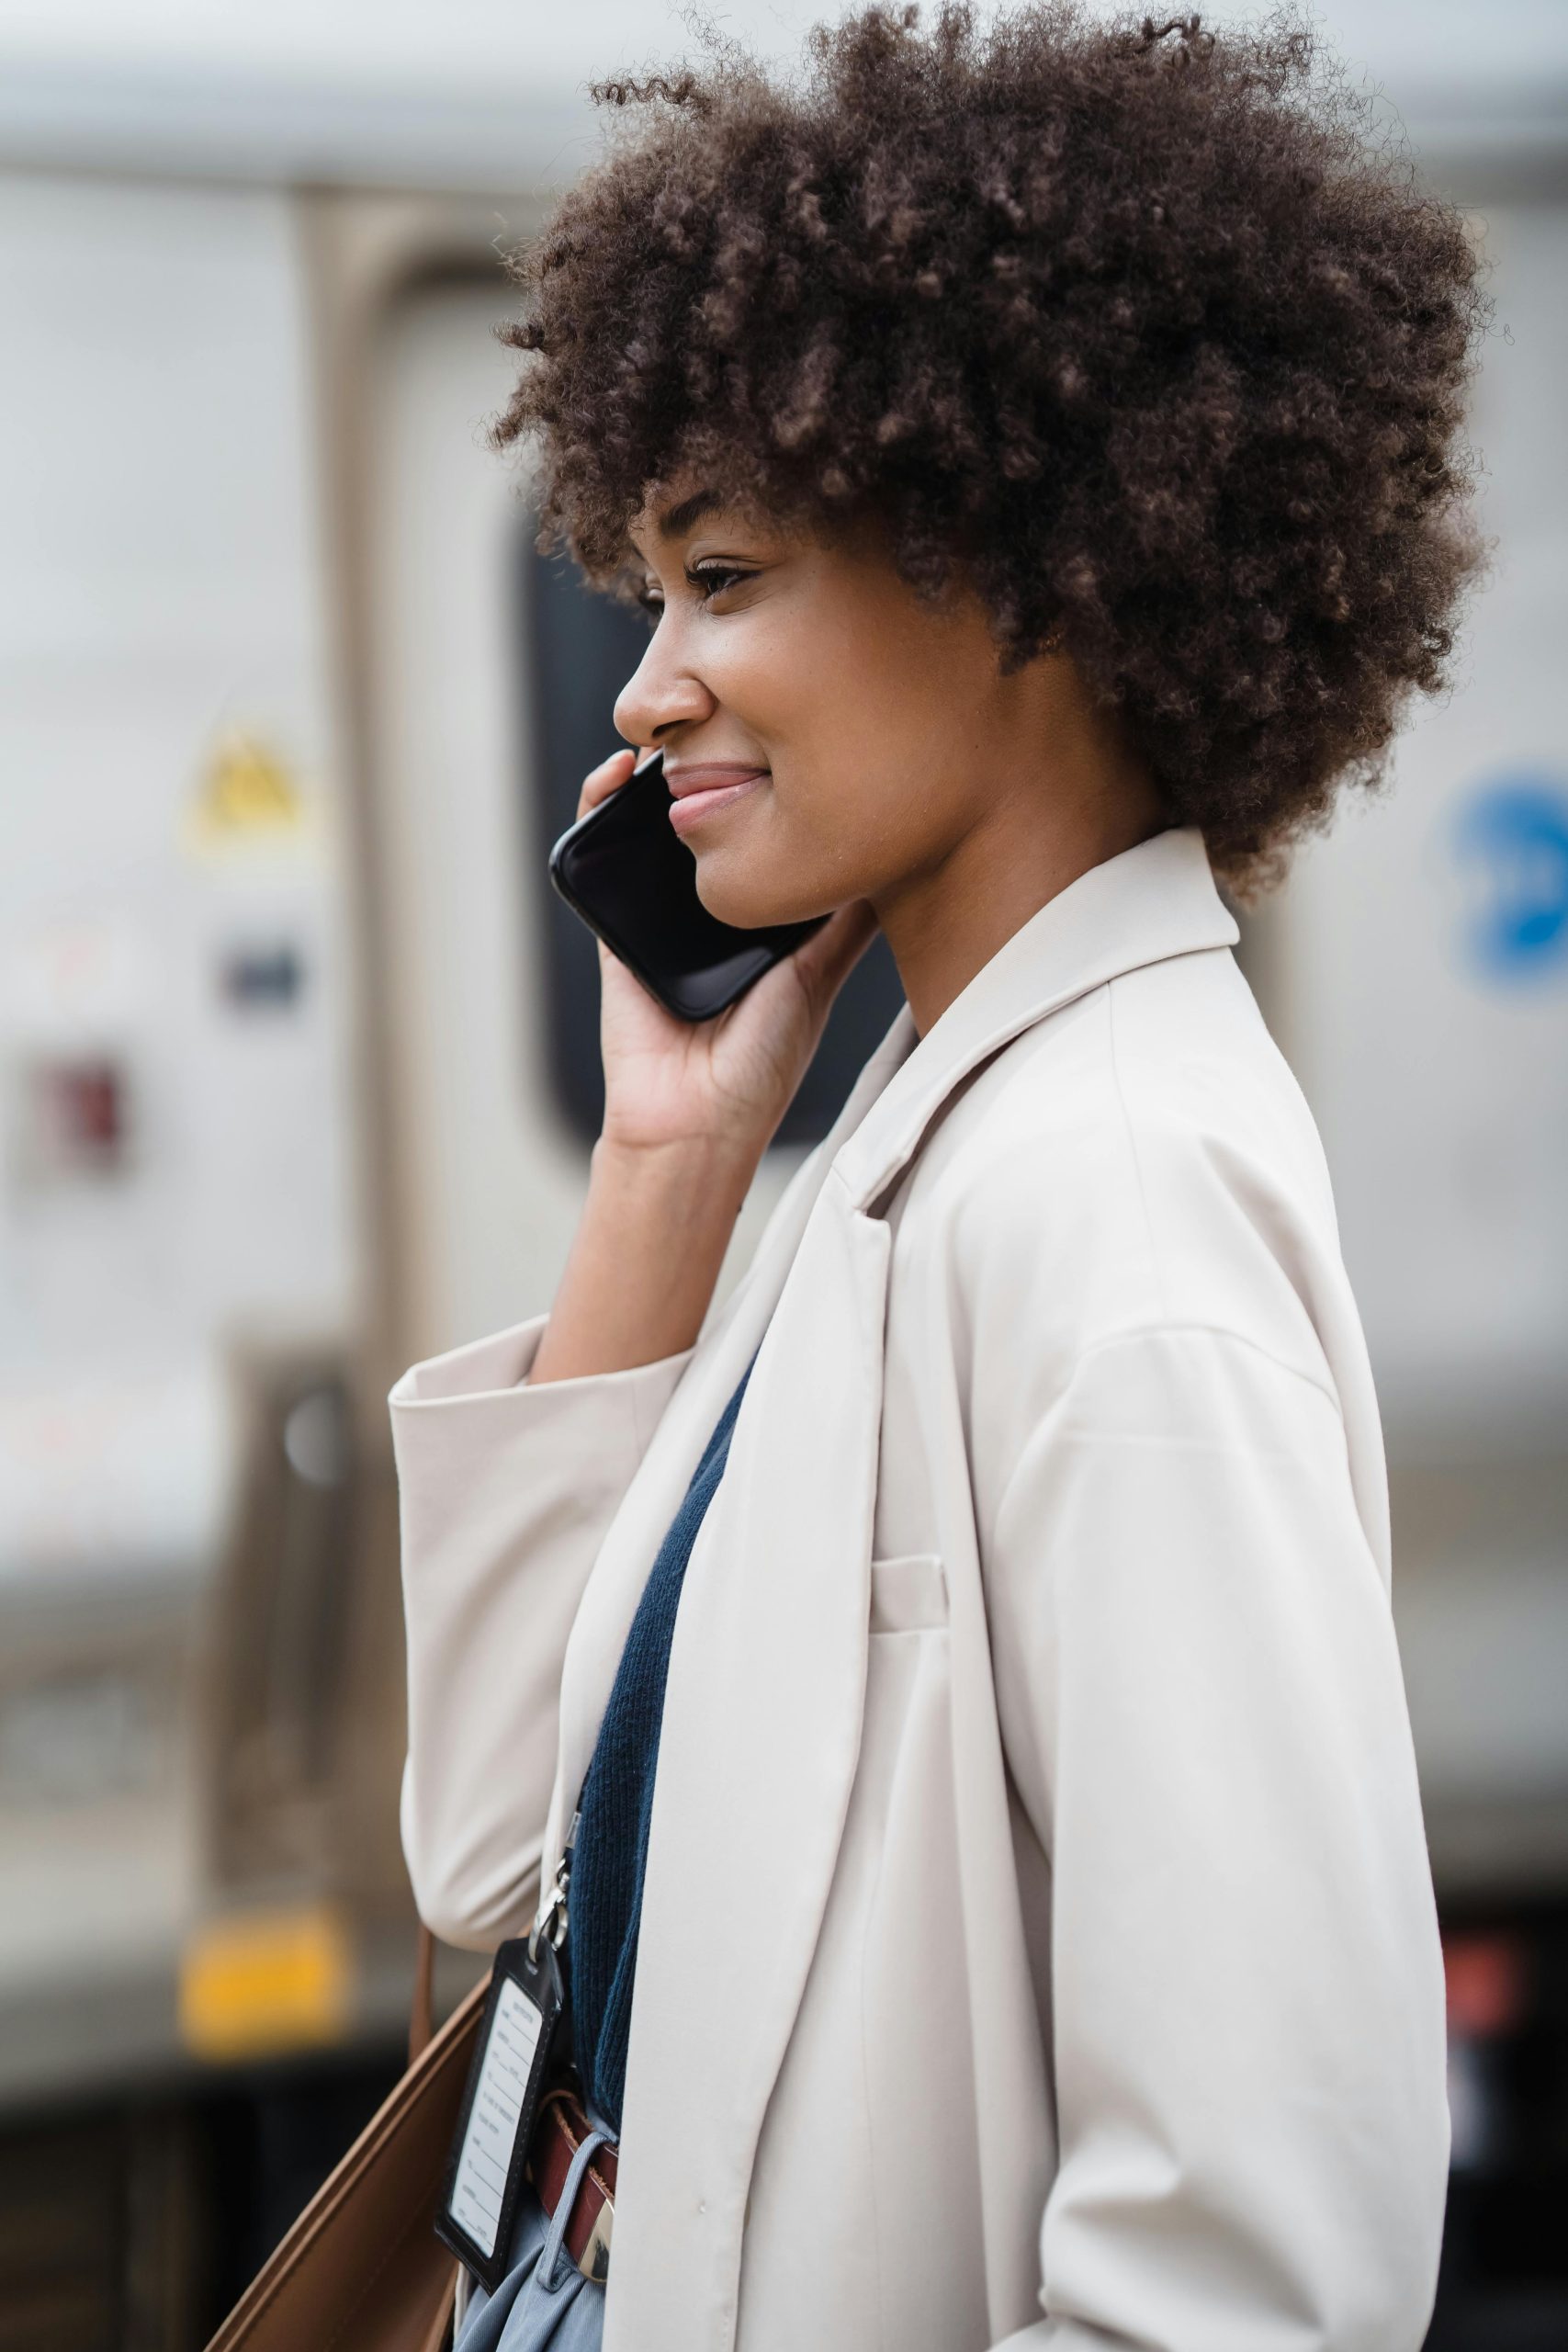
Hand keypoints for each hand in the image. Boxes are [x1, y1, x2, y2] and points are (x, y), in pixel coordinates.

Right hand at [577, 748, 881, 1166]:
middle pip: (710, 821)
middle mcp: (713, 908)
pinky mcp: (615, 923)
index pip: (769, 835)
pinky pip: (599, 857)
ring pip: (655, 828)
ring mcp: (661, 911)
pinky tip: (620, 774)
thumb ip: (846, 927)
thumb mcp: (819, 980)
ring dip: (657, 778)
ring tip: (672, 730)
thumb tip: (890, 861)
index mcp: (765, 919)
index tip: (791, 739)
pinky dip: (600, 808)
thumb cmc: (761, 1063)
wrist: (694, 1121)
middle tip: (730, 716)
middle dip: (714, 768)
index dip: (774, 787)